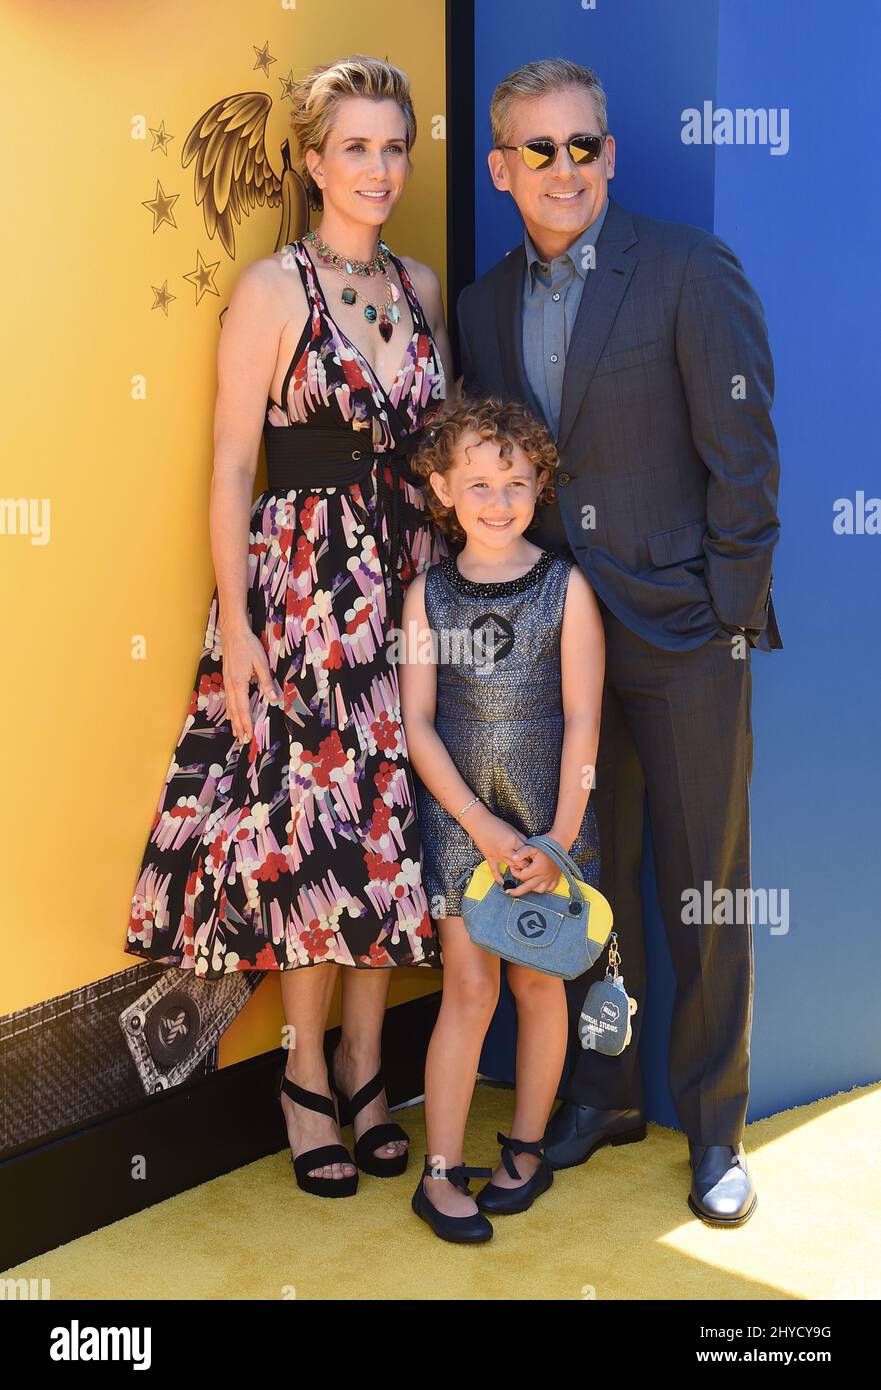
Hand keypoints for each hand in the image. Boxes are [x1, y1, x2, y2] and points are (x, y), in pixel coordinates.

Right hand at [221, 626, 282, 743]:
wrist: (233, 632)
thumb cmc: (248, 645)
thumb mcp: (261, 662)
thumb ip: (267, 681)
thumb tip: (274, 698)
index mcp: (239, 683)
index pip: (243, 708)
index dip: (247, 722)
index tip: (249, 734)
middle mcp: (231, 685)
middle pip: (234, 710)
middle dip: (239, 726)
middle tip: (242, 740)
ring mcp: (227, 682)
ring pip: (230, 705)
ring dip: (233, 720)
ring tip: (236, 732)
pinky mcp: (227, 678)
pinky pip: (228, 698)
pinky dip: (230, 709)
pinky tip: (231, 714)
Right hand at [465, 807, 528, 887]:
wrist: (479, 823)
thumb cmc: (495, 823)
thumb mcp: (512, 828)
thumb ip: (521, 838)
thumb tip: (528, 845)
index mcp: (513, 841)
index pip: (527, 853)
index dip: (532, 856)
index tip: (536, 858)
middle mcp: (507, 850)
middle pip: (521, 863)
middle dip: (527, 865)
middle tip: (530, 866)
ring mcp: (498, 856)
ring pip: (511, 867)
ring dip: (517, 870)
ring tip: (522, 872)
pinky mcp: (490, 858)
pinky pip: (494, 870)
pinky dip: (498, 877)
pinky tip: (503, 882)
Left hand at [503, 846, 561, 896]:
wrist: (559, 844)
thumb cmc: (544, 845)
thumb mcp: (531, 847)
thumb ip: (521, 852)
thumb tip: (513, 858)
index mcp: (537, 869)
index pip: (521, 876)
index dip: (515, 872)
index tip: (513, 867)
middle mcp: (543, 876)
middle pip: (528, 887)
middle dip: (517, 891)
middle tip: (509, 892)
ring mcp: (551, 878)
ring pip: (539, 890)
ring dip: (531, 888)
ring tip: (526, 885)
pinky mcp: (556, 878)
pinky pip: (549, 888)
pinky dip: (543, 888)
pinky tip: (538, 885)